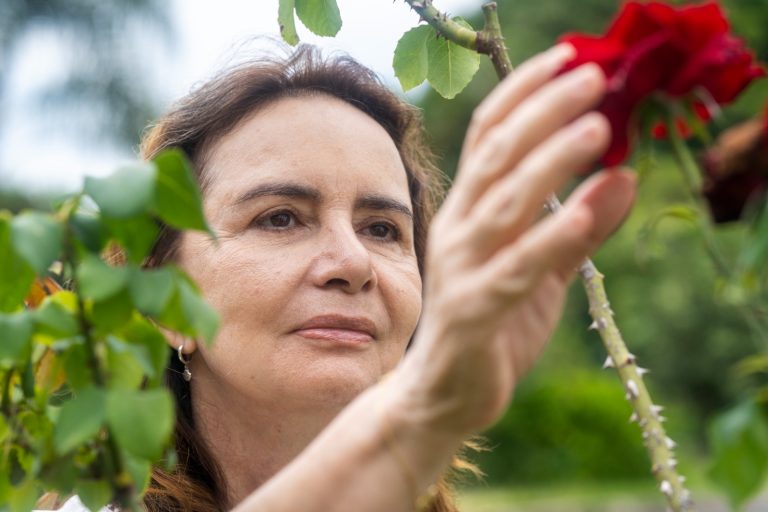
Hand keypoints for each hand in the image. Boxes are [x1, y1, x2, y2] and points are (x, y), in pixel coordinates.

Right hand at [395, 44, 636, 435]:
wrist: (445, 393)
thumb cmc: (492, 325)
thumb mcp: (544, 269)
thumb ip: (579, 225)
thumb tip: (625, 175)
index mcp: (470, 211)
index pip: (491, 136)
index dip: (525, 93)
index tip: (568, 57)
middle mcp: (458, 229)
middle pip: (497, 157)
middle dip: (544, 111)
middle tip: (593, 76)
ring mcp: (462, 269)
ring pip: (504, 204)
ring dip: (549, 163)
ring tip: (595, 129)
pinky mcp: (474, 312)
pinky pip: (515, 269)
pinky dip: (551, 238)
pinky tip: (585, 211)